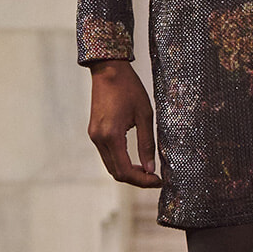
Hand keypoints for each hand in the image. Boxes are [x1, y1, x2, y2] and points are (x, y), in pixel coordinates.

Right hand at [88, 61, 162, 187]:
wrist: (108, 70)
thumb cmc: (129, 88)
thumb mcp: (144, 115)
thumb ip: (147, 144)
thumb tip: (150, 169)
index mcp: (111, 136)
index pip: (125, 171)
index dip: (142, 181)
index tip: (158, 181)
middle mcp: (99, 139)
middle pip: (116, 173)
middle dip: (136, 180)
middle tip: (155, 179)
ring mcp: (94, 136)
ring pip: (110, 166)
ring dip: (128, 172)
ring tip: (147, 171)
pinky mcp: (94, 133)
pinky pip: (107, 156)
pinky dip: (120, 162)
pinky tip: (134, 161)